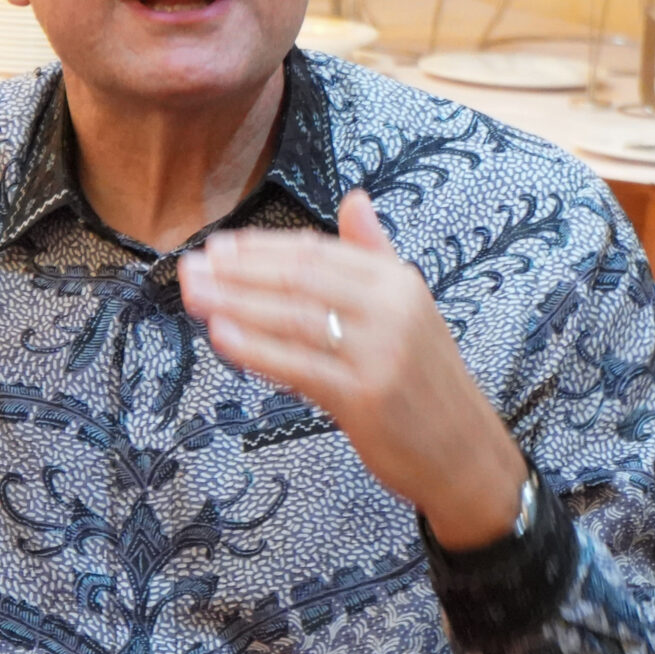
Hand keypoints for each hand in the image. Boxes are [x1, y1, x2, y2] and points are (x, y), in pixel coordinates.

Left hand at [178, 190, 528, 549]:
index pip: (316, 253)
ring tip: (194, 296)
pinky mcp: (365, 398)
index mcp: (398, 281)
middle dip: (237, 272)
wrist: (464, 455)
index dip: (260, 248)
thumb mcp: (410, 309)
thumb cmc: (425, 383)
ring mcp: (379, 353)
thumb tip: (355, 198)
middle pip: (299, 279)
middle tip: (190, 268)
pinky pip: (299, 366)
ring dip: (235, 304)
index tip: (216, 248)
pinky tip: (221, 337)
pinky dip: (256, 350)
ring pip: (292, 318)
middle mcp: (391, 309)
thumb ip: (376, 253)